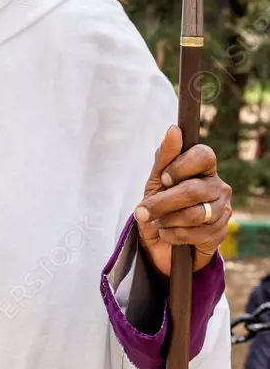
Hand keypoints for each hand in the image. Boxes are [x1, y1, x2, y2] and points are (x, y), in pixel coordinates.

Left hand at [133, 124, 231, 275]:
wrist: (161, 240)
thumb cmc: (160, 202)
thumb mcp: (156, 179)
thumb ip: (165, 156)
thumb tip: (174, 128)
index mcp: (204, 167)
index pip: (204, 155)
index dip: (181, 166)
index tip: (163, 179)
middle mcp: (219, 186)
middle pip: (195, 190)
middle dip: (164, 202)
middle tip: (144, 211)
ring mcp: (223, 209)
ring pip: (196, 214)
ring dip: (168, 220)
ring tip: (158, 222)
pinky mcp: (222, 232)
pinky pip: (199, 234)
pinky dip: (175, 235)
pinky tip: (168, 234)